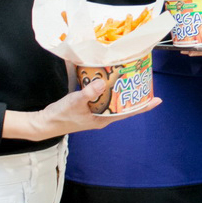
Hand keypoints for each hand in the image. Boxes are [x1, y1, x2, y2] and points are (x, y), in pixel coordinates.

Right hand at [3, 78, 161, 139]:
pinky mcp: (88, 108)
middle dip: (134, 95)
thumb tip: (102, 83)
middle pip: (123, 106)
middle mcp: (102, 117)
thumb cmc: (60, 115)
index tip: (157, 100)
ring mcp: (96, 113)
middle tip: (144, 81)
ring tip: (130, 78)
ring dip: (121, 92)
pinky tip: (109, 81)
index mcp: (103, 119)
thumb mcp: (75, 102)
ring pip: (114, 102)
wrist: (44, 123)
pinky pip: (103, 99)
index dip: (143, 106)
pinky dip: (108, 90)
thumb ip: (89, 92)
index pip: (128, 113)